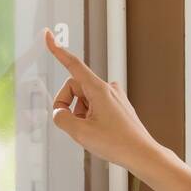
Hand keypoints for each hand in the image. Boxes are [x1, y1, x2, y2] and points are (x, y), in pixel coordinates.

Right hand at [44, 28, 163, 175]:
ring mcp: (114, 96)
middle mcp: (108, 88)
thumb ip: (61, 118)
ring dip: (80, 114)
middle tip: (71, 126)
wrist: (142, 154)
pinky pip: (95, 107)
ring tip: (90, 133)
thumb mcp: (80, 133)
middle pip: (75, 87)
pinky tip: (99, 133)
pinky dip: (90, 118)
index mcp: (98, 89)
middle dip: (67, 105)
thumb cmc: (116, 143)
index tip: (48, 36)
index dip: (58, 51)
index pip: (73, 64)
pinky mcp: (118, 106)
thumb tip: (59, 113)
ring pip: (85, 99)